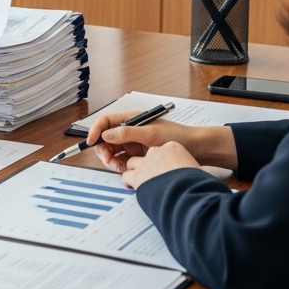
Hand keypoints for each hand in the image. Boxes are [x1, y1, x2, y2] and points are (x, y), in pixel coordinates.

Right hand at [86, 112, 237, 172]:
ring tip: (119, 167)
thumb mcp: (151, 134)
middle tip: (108, 160)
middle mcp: (130, 129)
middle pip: (106, 138)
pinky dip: (120, 166)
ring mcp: (134, 143)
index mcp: (132, 119)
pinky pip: (122, 160)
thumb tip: (106, 134)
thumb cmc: (178, 136)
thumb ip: (127, 133)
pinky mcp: (138, 155)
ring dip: (111, 159)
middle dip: (103, 149)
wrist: (197, 148)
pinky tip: (126, 170)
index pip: (106, 121)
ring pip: (113, 151)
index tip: (91, 142)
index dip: (95, 130)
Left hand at [122, 142, 201, 187]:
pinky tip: (135, 187)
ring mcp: (146, 162)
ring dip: (137, 172)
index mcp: (173, 147)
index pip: (162, 150)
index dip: (162, 161)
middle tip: (153, 176)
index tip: (165, 169)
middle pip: (146, 155)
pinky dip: (129, 182)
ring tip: (143, 182)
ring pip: (133, 163)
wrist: (189, 190)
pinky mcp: (137, 175)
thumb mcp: (195, 168)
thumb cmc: (196, 180)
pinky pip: (127, 176)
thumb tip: (195, 175)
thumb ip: (188, 167)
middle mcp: (157, 151)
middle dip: (148, 165)